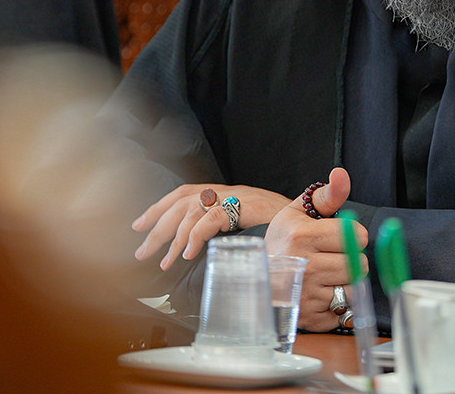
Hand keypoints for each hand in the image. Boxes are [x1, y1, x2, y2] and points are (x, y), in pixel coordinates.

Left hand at [132, 183, 289, 269]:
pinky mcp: (246, 206)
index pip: (185, 193)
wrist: (314, 217)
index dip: (160, 207)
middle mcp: (230, 191)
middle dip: (157, 227)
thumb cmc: (286, 226)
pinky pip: (212, 218)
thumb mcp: (253, 225)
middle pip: (182, 202)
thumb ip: (229, 230)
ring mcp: (238, 197)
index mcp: (228, 193)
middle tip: (142, 252)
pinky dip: (195, 236)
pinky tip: (188, 255)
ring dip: (174, 238)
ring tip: (166, 262)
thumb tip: (201, 248)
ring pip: (192, 210)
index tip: (139, 224)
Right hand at [265, 167, 367, 332]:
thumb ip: (328, 194)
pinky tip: (321, 293)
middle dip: (351, 259)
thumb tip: (341, 174)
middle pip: (359, 264)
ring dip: (346, 282)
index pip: (357, 236)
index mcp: (302, 236)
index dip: (353, 235)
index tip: (338, 236)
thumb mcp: (299, 211)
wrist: (256, 276)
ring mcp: (306, 295)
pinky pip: (345, 311)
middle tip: (331, 256)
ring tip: (327, 274)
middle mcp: (304, 267)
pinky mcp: (310, 319)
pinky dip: (338, 303)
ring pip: (354, 288)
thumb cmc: (283, 241)